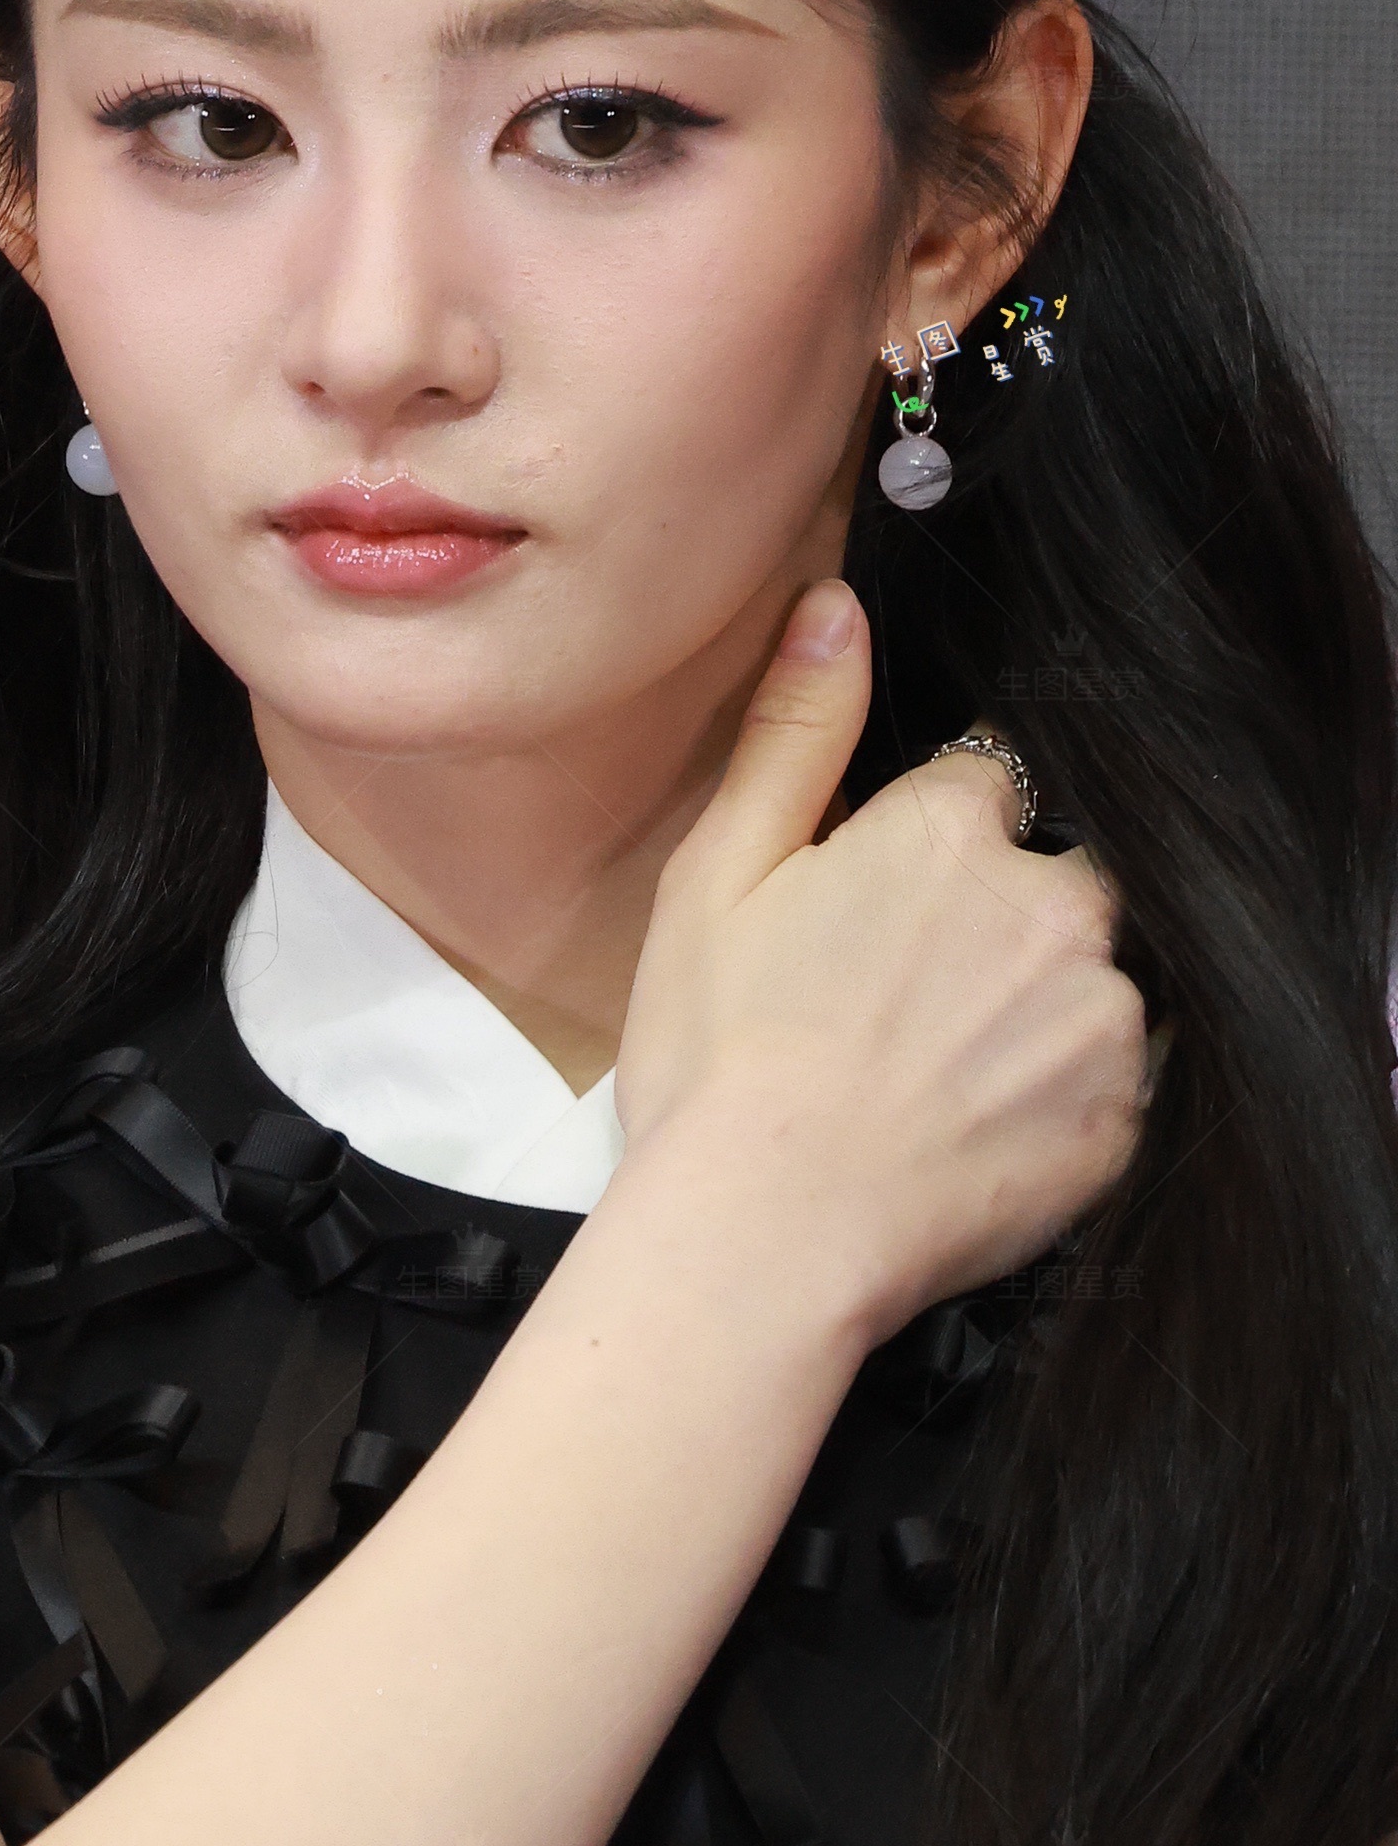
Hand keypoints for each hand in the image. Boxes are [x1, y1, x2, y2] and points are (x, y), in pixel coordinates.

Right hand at [613, 579, 1149, 1347]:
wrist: (763, 1237)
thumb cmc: (719, 1058)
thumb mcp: (719, 875)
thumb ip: (796, 731)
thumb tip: (839, 607)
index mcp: (953, 830)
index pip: (987, 785)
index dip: (929, 848)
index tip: (882, 913)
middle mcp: (1057, 903)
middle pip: (1062, 876)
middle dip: (1004, 921)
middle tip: (903, 1009)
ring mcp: (1104, 1015)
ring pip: (1094, 978)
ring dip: (1036, 1009)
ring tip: (934, 1081)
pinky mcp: (1125, 1117)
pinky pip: (1114, 1081)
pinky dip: (1057, 1099)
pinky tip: (970, 1134)